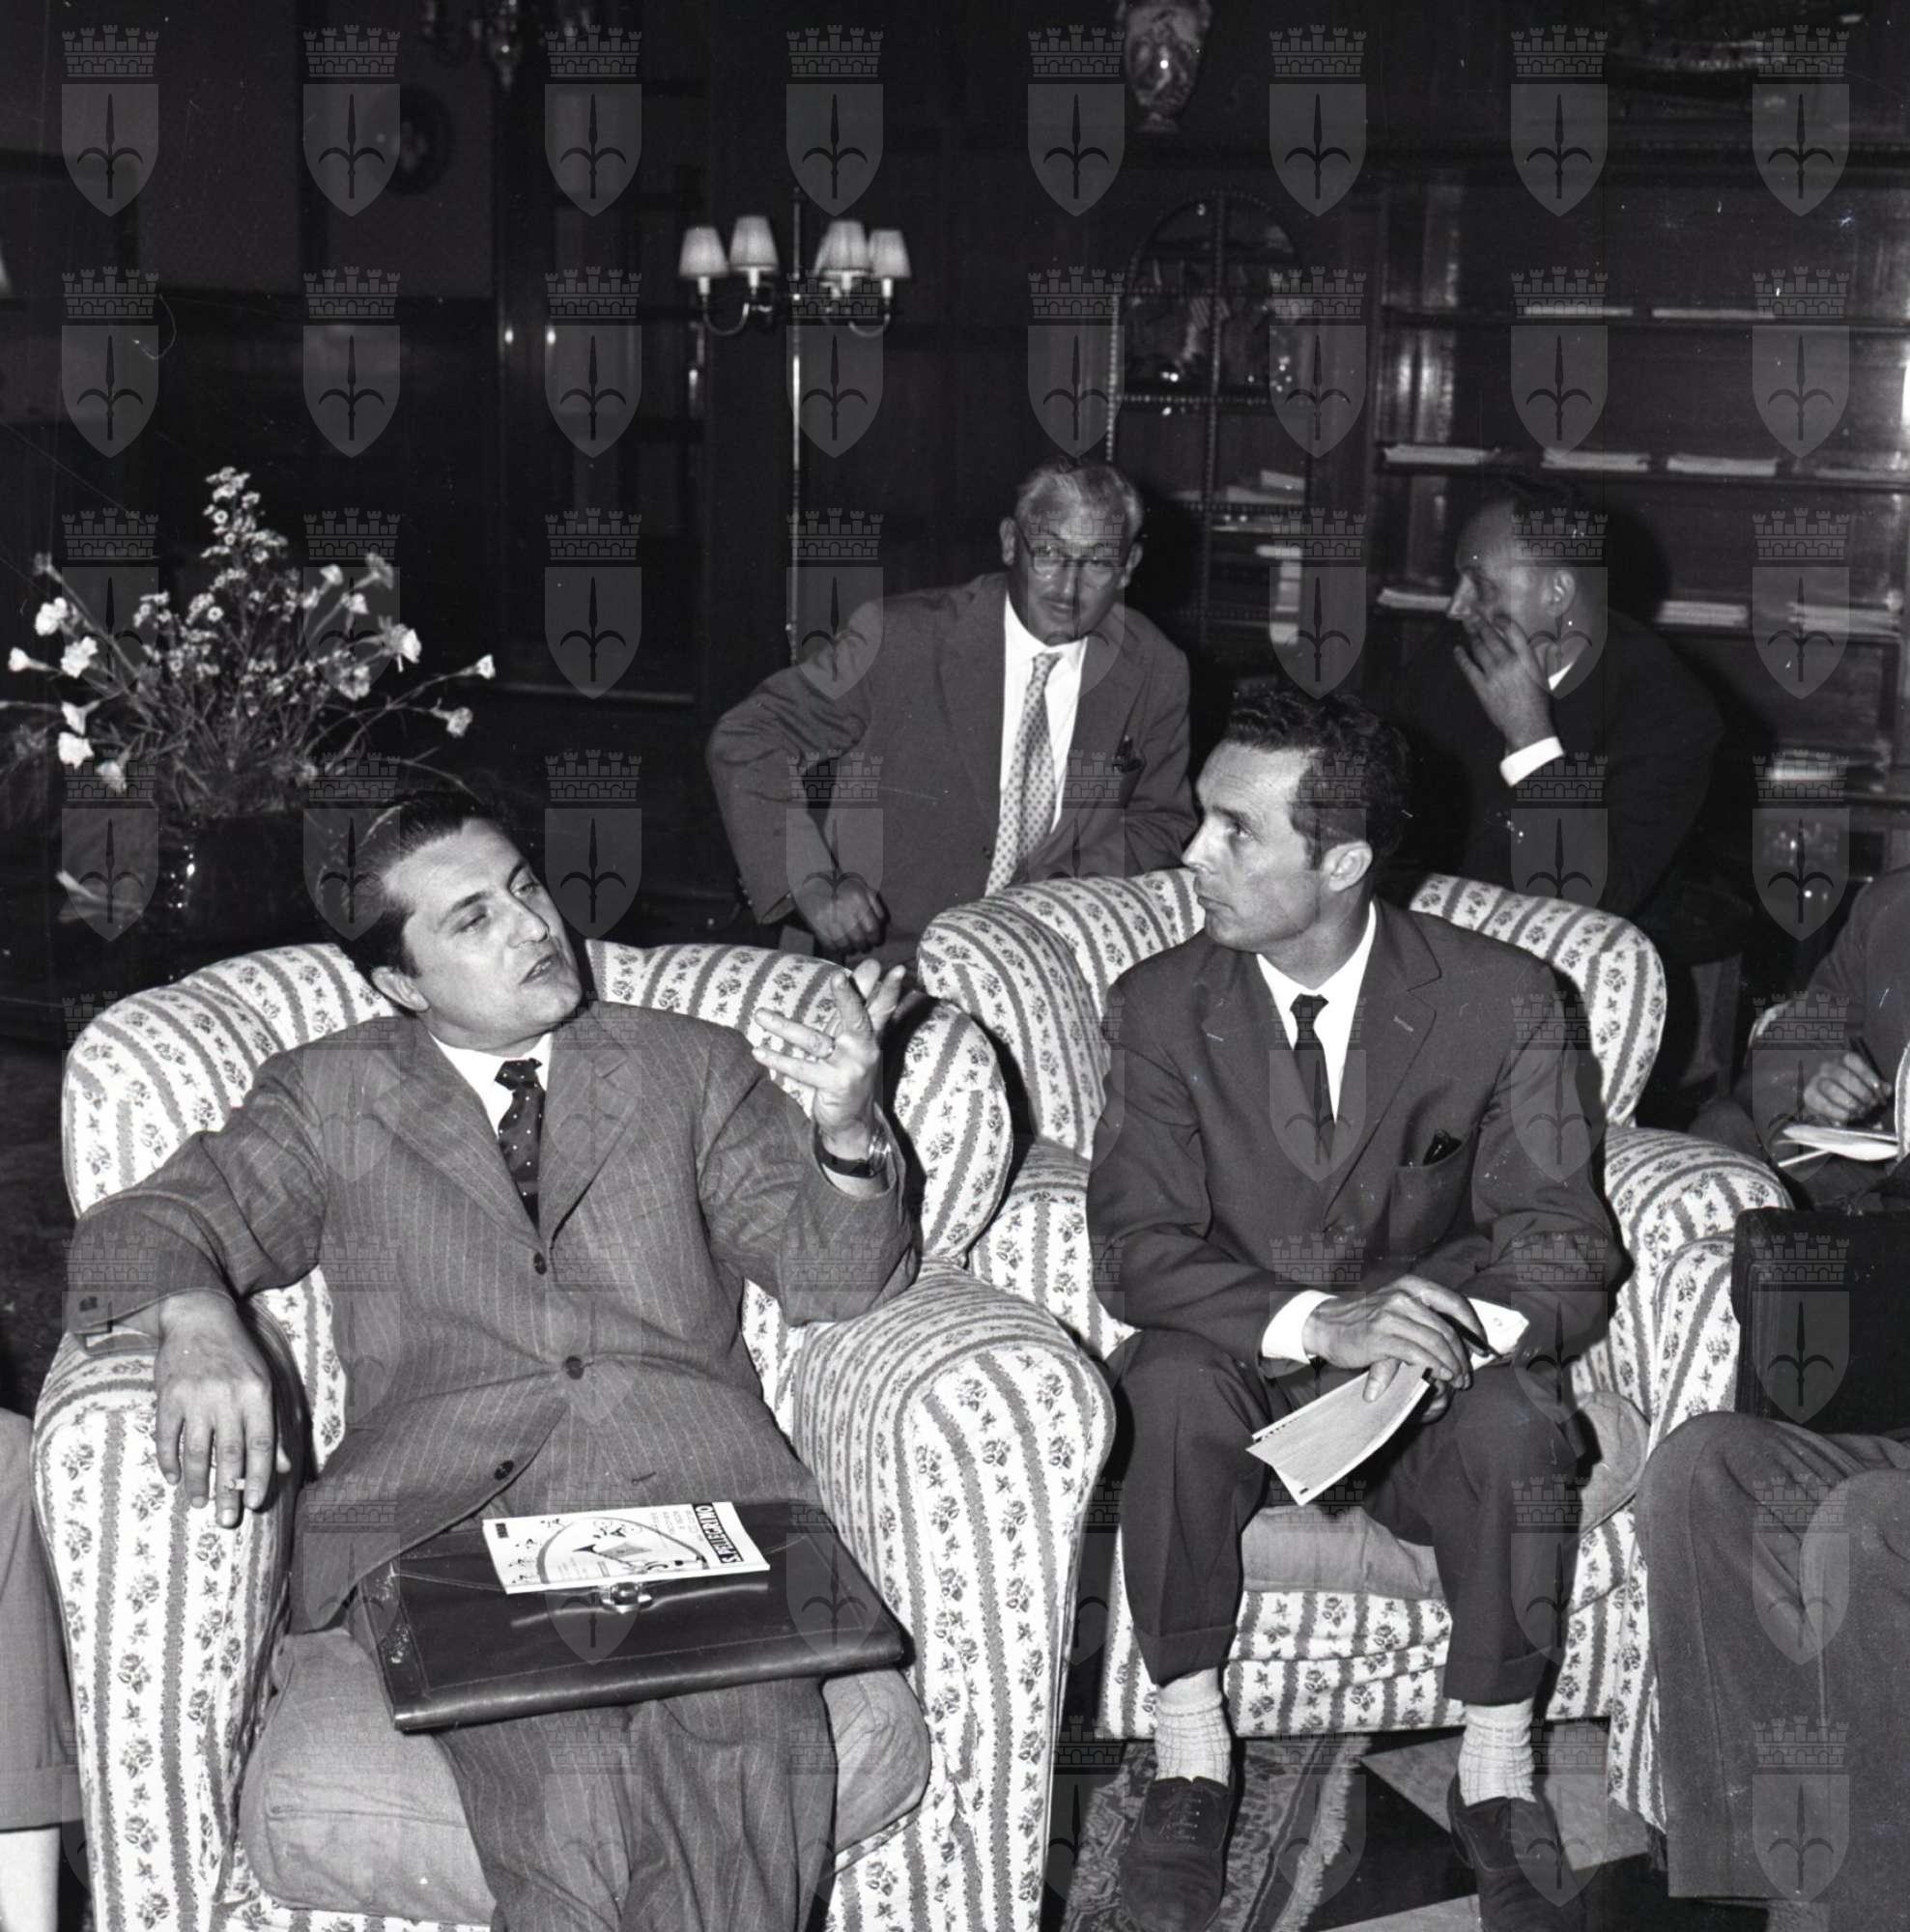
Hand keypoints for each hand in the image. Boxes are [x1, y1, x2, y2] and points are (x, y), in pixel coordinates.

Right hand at [151, 1292, 287, 1527]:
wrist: (200, 1320)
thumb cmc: (239, 1356)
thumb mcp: (266, 1383)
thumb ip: (275, 1424)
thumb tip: (284, 1466)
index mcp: (257, 1394)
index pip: (262, 1444)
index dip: (258, 1477)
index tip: (255, 1503)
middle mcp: (228, 1397)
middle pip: (230, 1455)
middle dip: (229, 1492)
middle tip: (227, 1521)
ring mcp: (195, 1398)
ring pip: (196, 1452)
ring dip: (198, 1483)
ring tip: (199, 1505)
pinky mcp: (167, 1397)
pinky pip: (166, 1438)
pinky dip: (168, 1462)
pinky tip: (173, 1479)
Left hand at [753, 960, 906, 1150]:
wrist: (854, 1119)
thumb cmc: (850, 1068)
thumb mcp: (857, 1035)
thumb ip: (860, 1001)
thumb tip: (869, 964)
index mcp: (869, 1034)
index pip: (882, 1007)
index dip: (890, 988)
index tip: (896, 969)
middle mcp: (863, 1049)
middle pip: (857, 1019)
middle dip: (848, 998)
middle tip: (838, 977)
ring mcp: (849, 1068)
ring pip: (815, 1043)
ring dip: (784, 1028)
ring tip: (759, 1015)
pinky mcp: (833, 1086)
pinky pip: (801, 1070)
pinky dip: (778, 1060)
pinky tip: (758, 1051)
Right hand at [793, 871, 886, 955]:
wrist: (814, 879)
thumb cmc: (842, 886)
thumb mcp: (863, 889)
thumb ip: (875, 906)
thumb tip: (882, 924)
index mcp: (858, 900)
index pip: (872, 928)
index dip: (875, 939)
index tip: (874, 941)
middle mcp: (844, 909)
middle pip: (859, 939)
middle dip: (863, 946)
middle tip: (863, 946)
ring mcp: (829, 917)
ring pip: (844, 944)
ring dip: (850, 949)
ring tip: (851, 947)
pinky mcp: (816, 924)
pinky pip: (829, 944)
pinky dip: (836, 948)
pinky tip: (839, 946)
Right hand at [1301, 1275, 1482, 1404]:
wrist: (1325, 1325)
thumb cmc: (1363, 1320)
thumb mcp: (1394, 1307)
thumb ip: (1422, 1316)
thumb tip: (1458, 1340)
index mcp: (1410, 1286)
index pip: (1454, 1302)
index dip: (1472, 1326)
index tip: (1480, 1347)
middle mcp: (1402, 1296)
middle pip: (1447, 1328)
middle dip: (1462, 1355)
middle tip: (1467, 1374)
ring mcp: (1390, 1315)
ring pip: (1435, 1341)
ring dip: (1451, 1364)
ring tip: (1456, 1379)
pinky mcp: (1380, 1336)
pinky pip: (1417, 1353)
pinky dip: (1434, 1366)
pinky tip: (1440, 1375)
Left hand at [1453, 614, 1554, 754]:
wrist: (1526, 725)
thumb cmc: (1537, 703)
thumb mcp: (1543, 677)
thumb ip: (1541, 658)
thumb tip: (1545, 644)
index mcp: (1526, 659)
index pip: (1513, 633)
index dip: (1502, 622)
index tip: (1495, 616)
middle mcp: (1509, 663)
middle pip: (1492, 638)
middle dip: (1481, 624)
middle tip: (1473, 615)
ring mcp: (1493, 674)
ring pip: (1480, 650)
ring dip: (1472, 637)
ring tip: (1467, 627)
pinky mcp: (1481, 686)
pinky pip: (1468, 667)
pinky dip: (1462, 657)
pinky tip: (1457, 649)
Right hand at [1801, 1050, 1890, 1126]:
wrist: (1832, 1104)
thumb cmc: (1854, 1094)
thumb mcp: (1868, 1087)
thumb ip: (1877, 1087)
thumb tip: (1884, 1091)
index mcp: (1842, 1061)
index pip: (1851, 1060)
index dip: (1865, 1073)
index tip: (1877, 1087)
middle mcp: (1827, 1067)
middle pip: (1841, 1075)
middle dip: (1859, 1092)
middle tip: (1869, 1105)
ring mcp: (1815, 1080)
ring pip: (1830, 1088)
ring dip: (1848, 1102)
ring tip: (1859, 1112)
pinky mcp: (1809, 1096)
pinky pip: (1821, 1103)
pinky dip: (1836, 1112)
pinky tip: (1847, 1117)